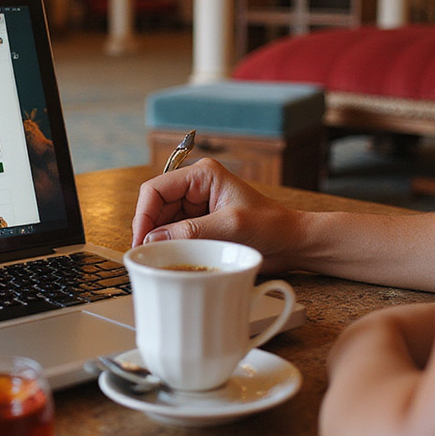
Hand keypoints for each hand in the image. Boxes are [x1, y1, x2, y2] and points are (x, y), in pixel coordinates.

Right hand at [130, 158, 305, 273]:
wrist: (292, 243)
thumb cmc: (272, 226)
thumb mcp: (231, 227)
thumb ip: (192, 231)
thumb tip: (155, 239)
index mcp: (202, 175)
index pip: (156, 189)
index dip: (144, 214)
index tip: (141, 240)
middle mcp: (196, 187)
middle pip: (155, 207)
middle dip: (150, 230)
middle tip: (146, 255)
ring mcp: (197, 207)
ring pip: (162, 223)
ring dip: (160, 241)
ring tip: (159, 260)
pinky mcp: (201, 225)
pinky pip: (175, 235)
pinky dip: (171, 247)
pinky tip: (171, 260)